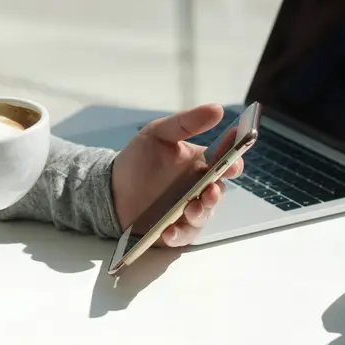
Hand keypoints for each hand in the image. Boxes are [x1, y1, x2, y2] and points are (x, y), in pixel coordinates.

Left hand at [111, 104, 244, 247]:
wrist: (111, 189)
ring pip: (204, 215)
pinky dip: (178, 235)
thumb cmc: (138, 159)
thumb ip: (186, 123)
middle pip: (217, 192)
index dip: (234, 162)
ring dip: (201, 213)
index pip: (225, 163)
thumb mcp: (158, 134)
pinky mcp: (175, 230)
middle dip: (217, 192)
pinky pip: (183, 235)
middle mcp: (198, 188)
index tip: (233, 162)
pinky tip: (168, 231)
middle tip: (211, 189)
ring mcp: (188, 210)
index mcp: (200, 164)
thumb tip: (217, 109)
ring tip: (191, 209)